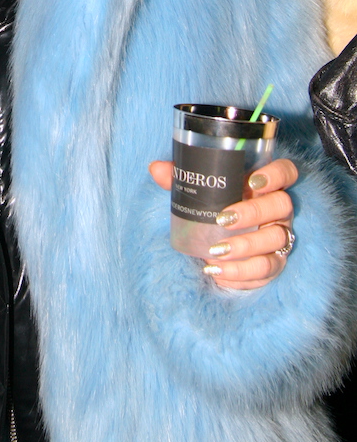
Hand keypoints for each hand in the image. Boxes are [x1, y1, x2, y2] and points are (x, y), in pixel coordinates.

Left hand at [149, 158, 297, 289]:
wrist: (223, 240)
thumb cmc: (216, 205)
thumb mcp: (200, 190)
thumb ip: (180, 177)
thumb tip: (155, 168)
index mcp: (266, 184)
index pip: (286, 172)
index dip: (276, 174)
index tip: (254, 180)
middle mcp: (279, 209)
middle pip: (281, 206)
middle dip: (252, 213)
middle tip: (223, 219)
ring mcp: (280, 235)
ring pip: (275, 240)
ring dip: (246, 247)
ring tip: (216, 252)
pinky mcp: (275, 262)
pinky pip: (267, 270)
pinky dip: (242, 273)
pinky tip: (218, 272)